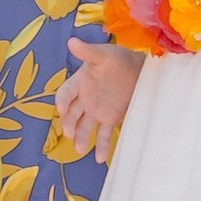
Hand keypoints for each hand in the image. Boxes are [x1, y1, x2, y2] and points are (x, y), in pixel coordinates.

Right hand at [54, 34, 142, 162]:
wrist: (139, 69)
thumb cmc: (117, 58)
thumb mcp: (103, 54)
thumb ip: (88, 51)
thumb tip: (71, 41)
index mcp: (79, 82)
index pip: (65, 92)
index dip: (62, 99)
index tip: (60, 108)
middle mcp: (84, 98)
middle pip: (71, 113)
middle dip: (68, 123)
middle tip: (68, 132)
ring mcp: (96, 110)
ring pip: (84, 126)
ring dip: (80, 137)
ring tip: (79, 149)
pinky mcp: (110, 119)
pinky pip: (102, 134)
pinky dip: (100, 146)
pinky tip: (99, 158)